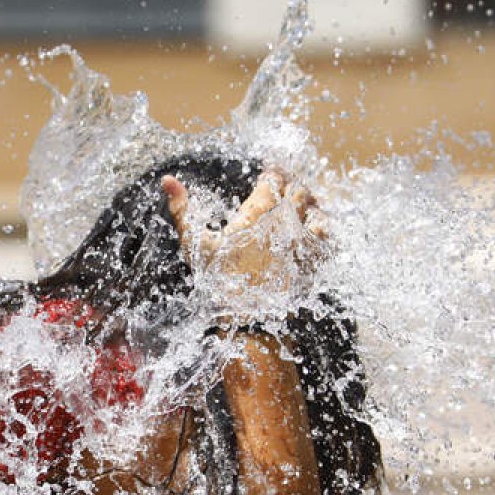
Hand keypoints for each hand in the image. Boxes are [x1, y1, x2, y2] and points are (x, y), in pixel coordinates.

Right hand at [160, 170, 327, 293]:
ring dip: (311, 205)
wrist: (244, 320)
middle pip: (298, 192)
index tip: (268, 174)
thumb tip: (166, 179)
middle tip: (286, 187)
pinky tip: (316, 231)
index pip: (273, 180)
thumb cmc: (217, 280)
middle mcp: (284, 223)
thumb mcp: (195, 244)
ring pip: (317, 212)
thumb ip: (182, 209)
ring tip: (304, 204)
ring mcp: (302, 243)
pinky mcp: (313, 263)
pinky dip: (323, 231)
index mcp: (257, 213)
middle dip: (292, 186)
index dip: (272, 174)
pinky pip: (327, 239)